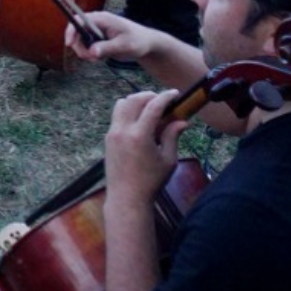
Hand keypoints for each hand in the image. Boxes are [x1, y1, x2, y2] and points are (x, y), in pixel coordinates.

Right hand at [63, 10, 162, 64]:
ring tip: (99, 59)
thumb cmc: (138, 41)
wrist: (147, 44)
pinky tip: (102, 57)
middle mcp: (97, 22)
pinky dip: (90, 53)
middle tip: (91, 59)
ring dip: (85, 52)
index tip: (69, 44)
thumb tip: (91, 52)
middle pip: (77, 32)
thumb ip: (107, 48)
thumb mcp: (124, 46)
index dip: (71, 30)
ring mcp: (97, 30)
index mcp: (102, 18)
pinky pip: (87, 45)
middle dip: (80, 47)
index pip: (79, 20)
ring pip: (80, 40)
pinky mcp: (98, 38)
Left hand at [103, 89, 186, 206]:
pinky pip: (117, 115)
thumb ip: (173, 136)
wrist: (127, 197)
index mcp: (139, 135)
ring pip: (121, 104)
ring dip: (136, 101)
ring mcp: (112, 132)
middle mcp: (122, 130)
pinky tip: (140, 121)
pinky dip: (128, 111)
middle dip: (150, 96)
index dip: (165, 97)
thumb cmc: (151, 181)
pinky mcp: (108, 137)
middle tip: (163, 101)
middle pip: (134, 99)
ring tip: (151, 109)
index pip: (152, 106)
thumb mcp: (168, 160)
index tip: (175, 93)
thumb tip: (183, 120)